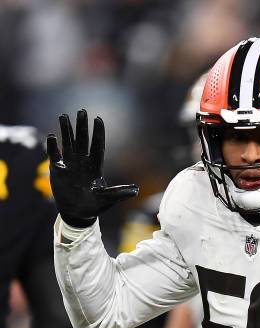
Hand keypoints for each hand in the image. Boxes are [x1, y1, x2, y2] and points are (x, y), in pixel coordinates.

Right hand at [47, 109, 138, 227]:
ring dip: (66, 131)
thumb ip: (119, 193)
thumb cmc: (93, 206)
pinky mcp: (58, 170)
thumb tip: (136, 190)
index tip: (98, 119)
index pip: (97, 146)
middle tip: (82, 111)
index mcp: (95, 167)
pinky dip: (52, 147)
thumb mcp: (107, 199)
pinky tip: (51, 137)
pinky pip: (54, 155)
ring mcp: (70, 165)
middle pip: (82, 141)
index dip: (98, 133)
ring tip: (64, 116)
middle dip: (82, 127)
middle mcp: (83, 163)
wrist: (77, 214)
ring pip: (68, 143)